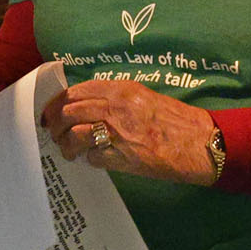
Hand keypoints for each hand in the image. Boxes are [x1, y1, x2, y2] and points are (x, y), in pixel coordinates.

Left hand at [44, 78, 222, 185]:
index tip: (50, 111)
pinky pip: (91, 157)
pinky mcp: (122, 156)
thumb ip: (114, 98)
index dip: (56, 103)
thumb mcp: (143, 97)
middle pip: (68, 112)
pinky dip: (88, 159)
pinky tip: (92, 159)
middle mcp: (116, 107)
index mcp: (121, 89)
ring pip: (73, 135)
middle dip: (55, 124)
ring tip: (69, 150)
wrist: (200, 144)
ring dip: (66, 145)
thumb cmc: (175, 121)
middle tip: (54, 132)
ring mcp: (118, 132)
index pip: (75, 92)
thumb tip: (83, 106)